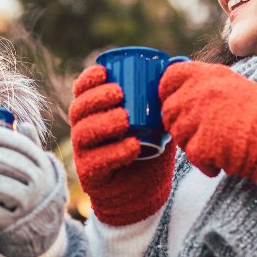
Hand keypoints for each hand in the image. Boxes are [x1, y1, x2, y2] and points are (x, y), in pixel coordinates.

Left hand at [0, 120, 66, 256]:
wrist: (40, 228)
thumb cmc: (30, 188)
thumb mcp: (35, 167)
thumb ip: (28, 145)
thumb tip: (21, 123)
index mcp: (42, 164)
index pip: (20, 145)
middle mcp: (40, 184)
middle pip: (6, 164)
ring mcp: (28, 206)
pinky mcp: (12, 225)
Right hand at [68, 65, 175, 225]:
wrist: (145, 192)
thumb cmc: (149, 150)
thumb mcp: (156, 122)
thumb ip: (161, 98)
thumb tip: (179, 65)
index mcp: (94, 113)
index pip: (81, 91)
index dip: (88, 79)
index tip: (104, 71)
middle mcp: (84, 131)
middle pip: (78, 110)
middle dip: (96, 98)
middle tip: (119, 93)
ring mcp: (84, 154)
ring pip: (84, 133)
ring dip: (104, 123)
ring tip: (125, 119)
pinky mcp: (91, 175)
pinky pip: (97, 162)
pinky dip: (115, 152)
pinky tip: (133, 146)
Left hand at [159, 61, 256, 181]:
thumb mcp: (235, 86)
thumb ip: (208, 87)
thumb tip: (184, 94)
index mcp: (208, 74)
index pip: (170, 76)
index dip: (167, 91)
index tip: (174, 101)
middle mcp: (198, 92)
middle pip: (169, 110)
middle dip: (180, 124)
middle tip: (202, 133)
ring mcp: (196, 118)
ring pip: (177, 134)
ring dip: (193, 144)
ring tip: (218, 146)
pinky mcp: (199, 144)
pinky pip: (191, 156)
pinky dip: (205, 163)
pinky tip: (223, 160)